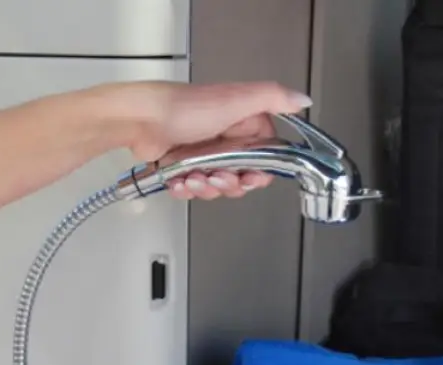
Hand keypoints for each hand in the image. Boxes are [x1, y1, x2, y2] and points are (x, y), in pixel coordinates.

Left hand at [113, 81, 312, 199]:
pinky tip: (179, 181)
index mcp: (242, 124)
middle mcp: (224, 140)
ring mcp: (203, 154)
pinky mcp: (183, 167)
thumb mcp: (236, 99)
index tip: (249, 175)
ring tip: (193, 176)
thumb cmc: (182, 108)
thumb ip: (273, 98)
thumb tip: (302, 100)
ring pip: (217, 187)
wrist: (140, 120)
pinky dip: (186, 189)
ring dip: (205, 188)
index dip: (258, 172)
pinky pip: (193, 189)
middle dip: (229, 183)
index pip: (264, 158)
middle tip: (217, 176)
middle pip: (240, 177)